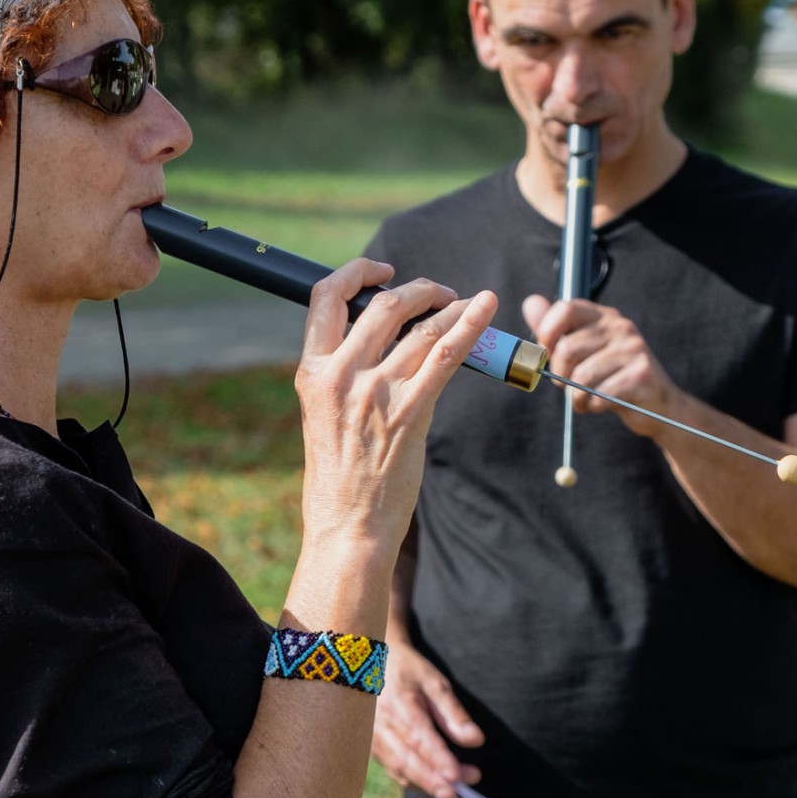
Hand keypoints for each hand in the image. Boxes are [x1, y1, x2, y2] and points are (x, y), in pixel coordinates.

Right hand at [295, 260, 497, 558]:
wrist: (348, 526)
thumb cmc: (337, 477)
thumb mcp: (321, 415)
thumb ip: (341, 376)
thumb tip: (376, 343)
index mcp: (311, 373)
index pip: (326, 299)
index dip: (357, 273)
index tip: (381, 271)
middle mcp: (341, 376)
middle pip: (384, 306)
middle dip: (417, 290)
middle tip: (438, 293)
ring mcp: (376, 394)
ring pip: (421, 329)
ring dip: (450, 308)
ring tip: (466, 302)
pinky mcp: (411, 414)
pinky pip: (446, 357)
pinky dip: (470, 327)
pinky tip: (484, 309)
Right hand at [372, 639, 483, 797]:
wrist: (370, 661)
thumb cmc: (407, 670)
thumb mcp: (434, 682)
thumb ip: (453, 713)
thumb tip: (475, 741)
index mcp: (398, 704)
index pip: (420, 738)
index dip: (439, 760)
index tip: (458, 776)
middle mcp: (380, 724)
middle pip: (407, 761)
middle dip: (433, 781)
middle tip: (456, 795)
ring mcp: (371, 737)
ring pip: (398, 769)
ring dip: (425, 784)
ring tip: (452, 792)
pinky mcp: (370, 745)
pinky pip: (392, 768)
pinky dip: (412, 780)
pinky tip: (432, 784)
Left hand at [523, 293, 683, 436]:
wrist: (659, 405)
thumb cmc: (612, 376)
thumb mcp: (583, 349)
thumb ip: (554, 329)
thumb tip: (530, 302)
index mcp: (603, 316)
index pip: (565, 308)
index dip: (546, 334)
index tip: (548, 353)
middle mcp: (620, 327)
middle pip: (567, 349)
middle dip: (560, 375)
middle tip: (570, 384)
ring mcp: (633, 349)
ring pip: (580, 377)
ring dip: (576, 396)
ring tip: (587, 397)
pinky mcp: (640, 375)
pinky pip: (598, 395)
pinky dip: (592, 406)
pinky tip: (602, 405)